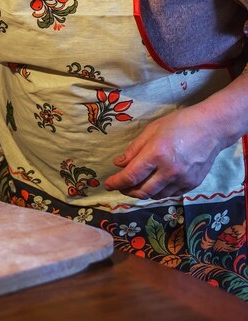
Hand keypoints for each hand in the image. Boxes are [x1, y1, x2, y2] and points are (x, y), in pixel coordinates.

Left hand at [104, 105, 226, 199]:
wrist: (212, 127)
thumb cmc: (179, 124)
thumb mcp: (151, 130)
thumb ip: (133, 149)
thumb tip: (118, 164)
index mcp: (156, 154)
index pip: (131, 176)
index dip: (116, 183)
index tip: (108, 184)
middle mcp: (170, 170)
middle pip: (142, 191)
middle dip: (127, 191)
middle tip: (120, 186)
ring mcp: (183, 179)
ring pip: (156, 196)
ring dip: (142, 193)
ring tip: (136, 186)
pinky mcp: (192, 184)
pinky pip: (170, 194)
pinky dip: (158, 192)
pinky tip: (154, 185)